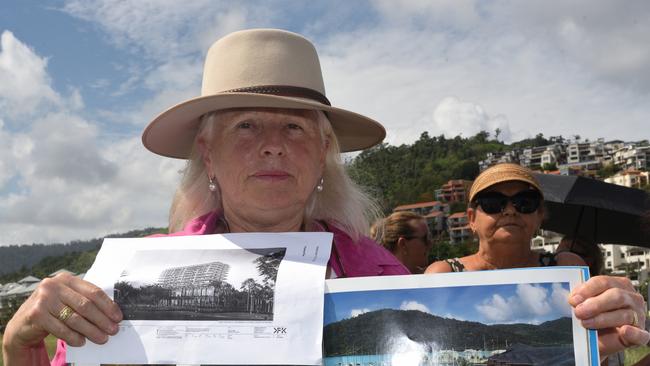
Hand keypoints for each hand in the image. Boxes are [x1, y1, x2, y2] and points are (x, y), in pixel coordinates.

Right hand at [3, 272, 121, 355]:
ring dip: (91, 330)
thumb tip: (111, 314)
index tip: (118, 317)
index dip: (108, 305)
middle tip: (113, 330)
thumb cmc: (52, 310)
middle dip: (102, 320)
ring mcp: (43, 299)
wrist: (22, 323)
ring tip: (102, 338)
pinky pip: (61, 328)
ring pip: (74, 318)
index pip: (93, 291)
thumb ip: (84, 301)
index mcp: (66, 279)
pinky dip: (74, 337)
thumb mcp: (67, 300)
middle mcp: (54, 285)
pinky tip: (82, 342)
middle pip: (85, 305)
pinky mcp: (36, 314)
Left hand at [570, 275, 648, 357]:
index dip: (587, 290)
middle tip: (579, 312)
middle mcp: (632, 299)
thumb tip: (575, 299)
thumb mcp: (586, 304)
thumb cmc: (593, 317)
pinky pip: (640, 334)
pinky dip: (633, 333)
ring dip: (602, 319)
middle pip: (616, 296)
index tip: (573, 299)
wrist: (597, 339)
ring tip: (586, 323)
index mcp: (619, 285)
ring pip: (624, 315)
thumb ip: (582, 298)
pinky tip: (624, 331)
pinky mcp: (641, 335)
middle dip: (595, 304)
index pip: (604, 282)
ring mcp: (638, 316)